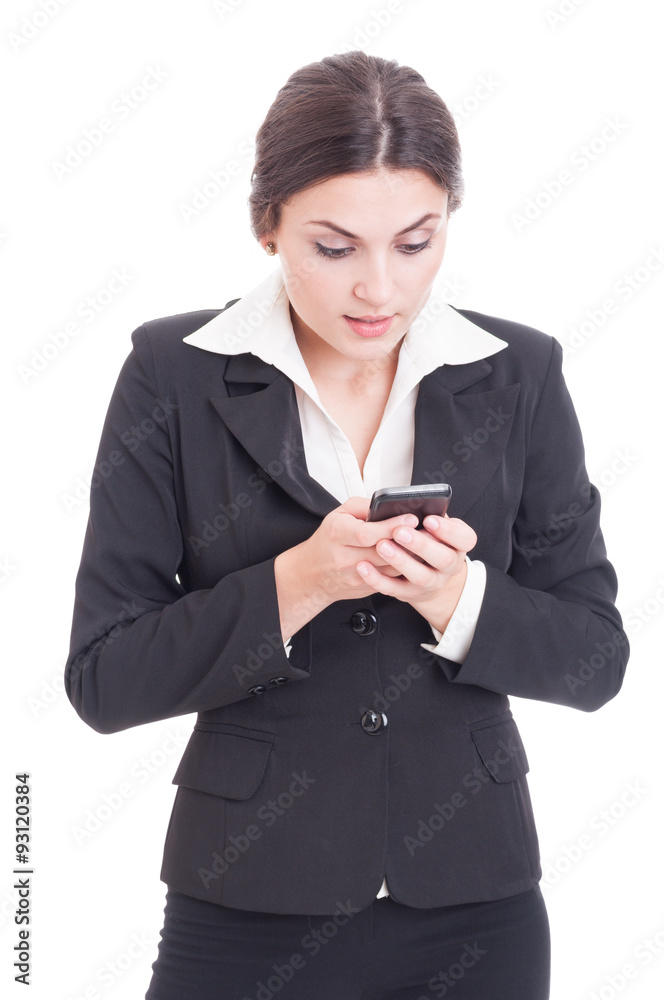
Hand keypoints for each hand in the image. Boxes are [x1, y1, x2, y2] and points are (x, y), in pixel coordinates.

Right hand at [273, 497, 418, 639]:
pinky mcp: (367, 588)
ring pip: (392, 567)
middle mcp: (345, 558)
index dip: (391, 526)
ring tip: (426, 542)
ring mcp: (356, 576)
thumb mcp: (338, 515)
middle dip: (408, 540)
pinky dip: (406, 567)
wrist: (313, 573)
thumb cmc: (328, 540)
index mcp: (338, 534)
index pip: (367, 533)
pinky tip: (416, 557)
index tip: (411, 518)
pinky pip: (392, 578)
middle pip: (383, 552)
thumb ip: (363, 506)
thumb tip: (389, 505)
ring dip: (411, 556)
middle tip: (427, 530)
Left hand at [355, 515, 477, 632]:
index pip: (465, 538)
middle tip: (400, 532)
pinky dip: (377, 579)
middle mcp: (449, 565)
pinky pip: (394, 589)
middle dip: (421, 544)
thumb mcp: (436, 526)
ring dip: (400, 560)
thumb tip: (411, 506)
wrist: (428, 575)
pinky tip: (364, 566)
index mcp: (457, 544)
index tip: (429, 520)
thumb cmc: (429, 542)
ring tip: (382, 546)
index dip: (448, 530)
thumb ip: (429, 515)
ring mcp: (431, 582)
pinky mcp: (410, 593)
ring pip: (420, 576)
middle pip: (443, 558)